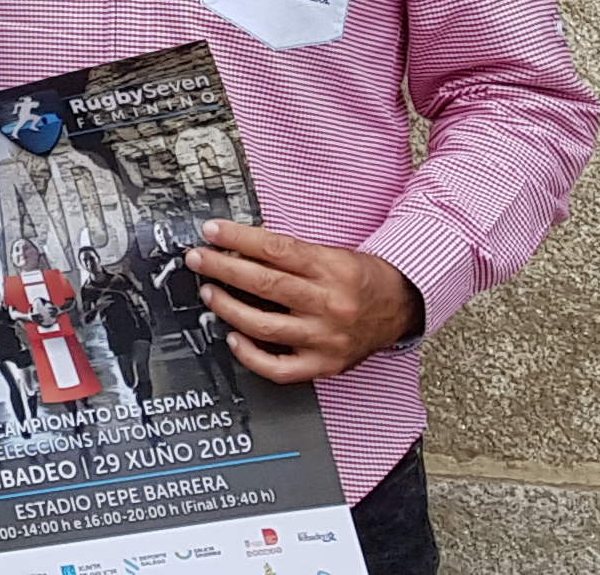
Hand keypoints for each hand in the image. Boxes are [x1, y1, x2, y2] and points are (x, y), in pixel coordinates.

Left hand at [188, 221, 420, 383]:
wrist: (400, 307)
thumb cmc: (360, 277)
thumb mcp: (332, 253)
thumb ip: (290, 253)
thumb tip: (238, 244)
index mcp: (332, 269)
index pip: (276, 249)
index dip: (238, 238)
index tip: (211, 232)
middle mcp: (329, 304)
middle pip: (265, 284)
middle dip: (223, 268)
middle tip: (198, 259)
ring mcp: (326, 338)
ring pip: (265, 325)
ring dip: (228, 308)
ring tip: (210, 293)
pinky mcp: (324, 364)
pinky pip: (279, 368)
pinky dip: (250, 355)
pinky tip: (233, 337)